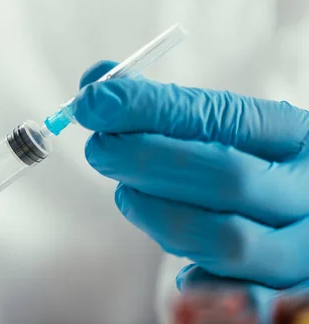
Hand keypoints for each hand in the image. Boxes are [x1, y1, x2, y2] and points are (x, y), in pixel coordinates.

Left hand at [72, 61, 308, 321]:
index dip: (150, 109)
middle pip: (226, 178)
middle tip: (99, 148)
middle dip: (146, 160)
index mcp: (294, 136)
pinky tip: (174, 262)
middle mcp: (308, 191)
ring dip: (158, 216)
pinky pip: (234, 296)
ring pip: (225, 241)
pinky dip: (194, 278)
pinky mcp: (284, 291)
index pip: (220, 116)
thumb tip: (96, 86)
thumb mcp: (219, 126)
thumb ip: (160, 105)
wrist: (294, 210)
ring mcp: (301, 247)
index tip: (93, 102)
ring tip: (128, 193)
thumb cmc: (242, 161)